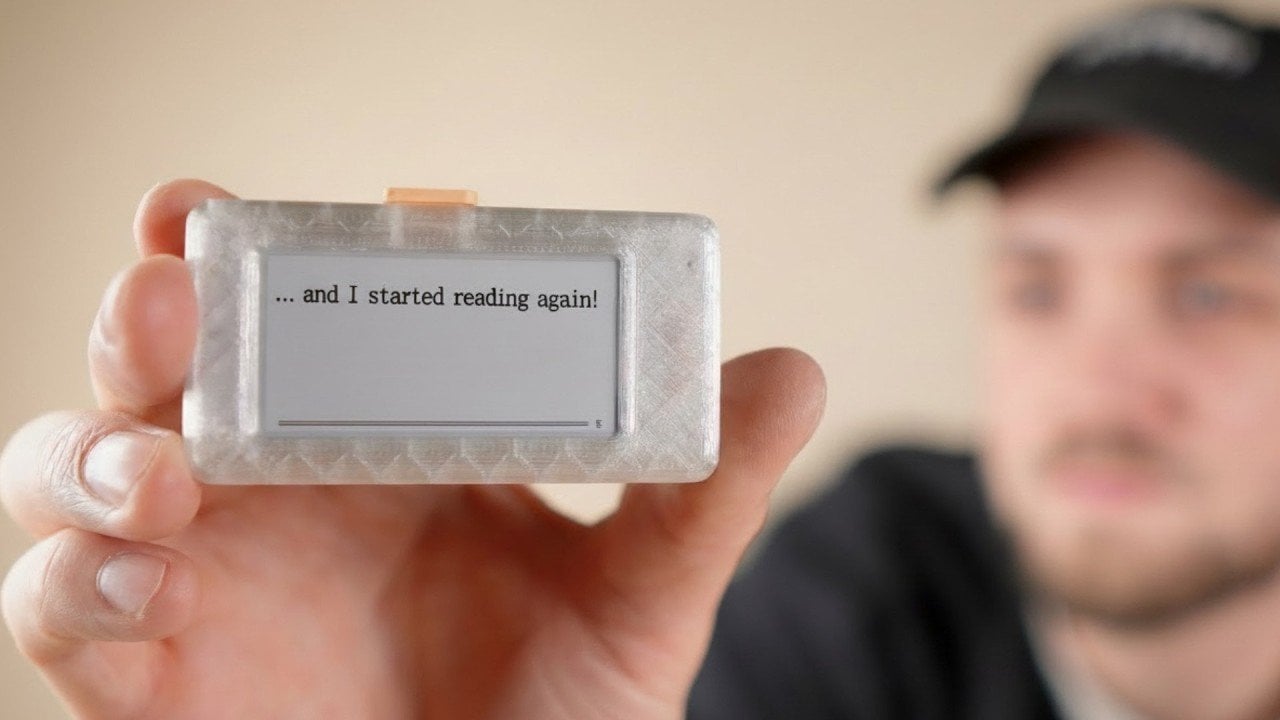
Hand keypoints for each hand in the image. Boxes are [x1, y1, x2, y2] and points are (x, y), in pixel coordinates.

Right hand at [1, 180, 825, 719]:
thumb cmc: (563, 715)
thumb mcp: (644, 598)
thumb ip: (705, 490)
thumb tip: (790, 370)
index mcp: (390, 440)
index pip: (307, 313)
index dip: (263, 247)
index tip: (254, 206)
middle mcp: (286, 491)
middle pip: (166, 363)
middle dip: (149, 314)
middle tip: (172, 295)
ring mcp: (209, 576)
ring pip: (75, 467)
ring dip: (92, 451)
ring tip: (165, 479)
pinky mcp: (151, 673)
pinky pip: (60, 607)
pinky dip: (79, 585)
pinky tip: (159, 592)